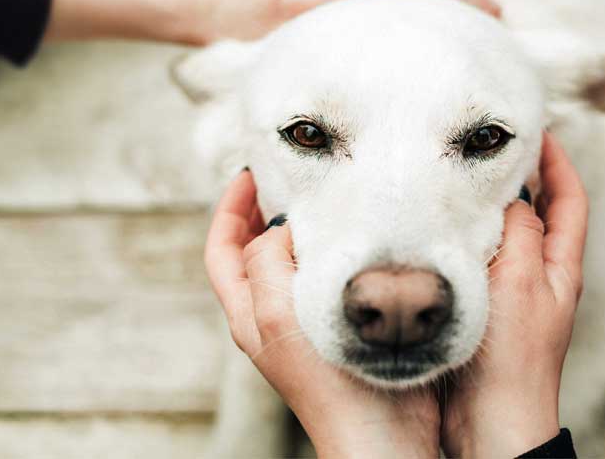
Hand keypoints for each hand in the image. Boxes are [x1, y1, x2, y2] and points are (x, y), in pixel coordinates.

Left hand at [204, 171, 438, 457]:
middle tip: (293, 177)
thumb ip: (268, 264)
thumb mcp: (280, 313)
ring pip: (294, 263)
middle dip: (267, 212)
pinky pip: (329, 277)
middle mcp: (271, 317)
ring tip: (328, 199)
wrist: (381, 435)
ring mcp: (306, 324)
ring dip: (304, 228)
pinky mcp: (342, 328)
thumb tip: (280, 230)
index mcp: (249, 312)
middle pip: (255, 252)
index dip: (230, 209)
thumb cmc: (327, 382)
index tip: (252, 172)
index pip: (223, 250)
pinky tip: (361, 240)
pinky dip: (335, 250)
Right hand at [441, 132, 587, 457]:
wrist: (491, 419)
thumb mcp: (521, 279)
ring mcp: (513, 294)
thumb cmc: (513, 357)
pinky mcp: (485, 309)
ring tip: (462, 180)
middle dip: (520, 178)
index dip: (557, 161)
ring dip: (489, 208)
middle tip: (489, 149)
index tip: (535, 130)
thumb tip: (516, 197)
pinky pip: (479, 261)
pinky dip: (467, 239)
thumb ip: (522, 232)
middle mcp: (540, 276)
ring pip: (505, 236)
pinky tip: (442, 232)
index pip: (569, 199)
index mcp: (560, 265)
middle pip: (538, 213)